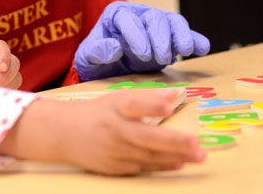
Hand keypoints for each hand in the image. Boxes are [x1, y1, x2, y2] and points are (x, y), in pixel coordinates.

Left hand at [0, 40, 21, 88]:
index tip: (2, 68)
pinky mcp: (8, 89)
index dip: (4, 55)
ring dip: (5, 87)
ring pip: (16, 78)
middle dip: (6, 76)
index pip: (0, 46)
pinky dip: (6, 96)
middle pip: (14, 62)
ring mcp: (5, 76)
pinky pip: (15, 91)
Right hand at [0, 88, 205, 174]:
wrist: (64, 134)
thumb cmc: (98, 113)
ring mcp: (113, 151)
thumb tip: (175, 94)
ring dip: (175, 157)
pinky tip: (178, 164)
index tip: (170, 105)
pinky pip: (141, 167)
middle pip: (146, 136)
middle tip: (197, 143)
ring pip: (148, 155)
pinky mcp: (113, 168)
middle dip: (174, 141)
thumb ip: (146, 98)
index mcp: (114, 107)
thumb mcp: (117, 100)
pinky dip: (161, 166)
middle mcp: (113, 129)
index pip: (133, 103)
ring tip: (199, 156)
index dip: (151, 105)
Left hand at [74, 1, 209, 80]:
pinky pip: (185, 34)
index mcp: (116, 15)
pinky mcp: (170, 37)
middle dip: (160, 38)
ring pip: (172, 22)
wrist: (107, 70)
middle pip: (154, 18)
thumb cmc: (96, 61)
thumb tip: (114, 46)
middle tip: (161, 58)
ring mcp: (156, 25)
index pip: (127, 18)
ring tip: (184, 51)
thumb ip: (96, 52)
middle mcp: (139, 15)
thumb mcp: (88, 59)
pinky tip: (202, 49)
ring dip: (180, 36)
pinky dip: (195, 40)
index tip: (142, 54)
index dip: (136, 35)